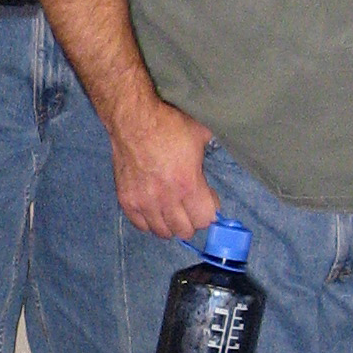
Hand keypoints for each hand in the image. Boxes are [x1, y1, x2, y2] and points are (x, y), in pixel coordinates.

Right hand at [110, 94, 215, 239]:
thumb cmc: (168, 124)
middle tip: (190, 206)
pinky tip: (154, 211)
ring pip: (163, 232)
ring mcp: (144, 201)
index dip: (209, 211)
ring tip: (172, 211)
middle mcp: (166, 198)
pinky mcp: (127, 199)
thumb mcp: (200, 134)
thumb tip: (226, 151)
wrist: (133, 119)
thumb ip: (212, 152)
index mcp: (188, 184)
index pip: (205, 219)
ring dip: (171, 224)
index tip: (207, 200)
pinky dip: (149, 222)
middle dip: (192, 220)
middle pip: (185, 230)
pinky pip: (141, 226)